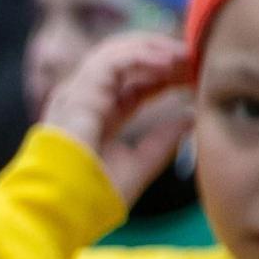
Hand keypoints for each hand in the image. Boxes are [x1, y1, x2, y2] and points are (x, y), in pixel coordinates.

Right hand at [41, 32, 193, 204]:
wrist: (64, 209)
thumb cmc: (93, 194)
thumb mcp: (139, 164)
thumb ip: (163, 141)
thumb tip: (191, 117)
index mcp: (99, 113)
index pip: (134, 80)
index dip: (165, 73)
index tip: (194, 73)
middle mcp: (86, 98)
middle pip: (126, 60)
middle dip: (161, 54)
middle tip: (194, 55)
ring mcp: (79, 93)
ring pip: (116, 52)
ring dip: (154, 49)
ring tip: (183, 54)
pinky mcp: (78, 93)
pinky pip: (111, 61)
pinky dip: (141, 55)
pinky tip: (166, 62)